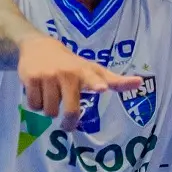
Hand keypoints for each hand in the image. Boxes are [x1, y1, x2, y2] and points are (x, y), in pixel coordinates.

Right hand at [18, 36, 142, 130]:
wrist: (37, 46)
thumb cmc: (71, 63)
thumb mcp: (92, 69)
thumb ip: (114, 80)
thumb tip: (140, 83)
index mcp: (84, 71)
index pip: (93, 78)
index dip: (97, 83)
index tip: (102, 88)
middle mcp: (67, 73)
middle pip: (70, 110)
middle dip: (69, 122)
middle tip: (69, 125)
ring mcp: (48, 76)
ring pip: (49, 111)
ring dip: (50, 110)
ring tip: (52, 95)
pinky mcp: (30, 78)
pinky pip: (33, 105)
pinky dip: (36, 104)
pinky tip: (39, 91)